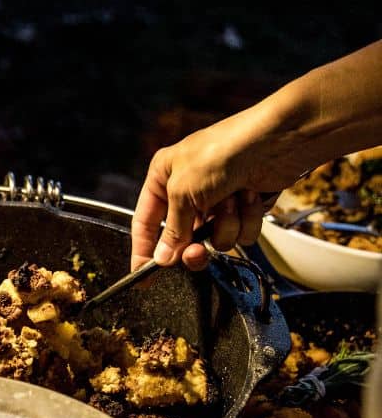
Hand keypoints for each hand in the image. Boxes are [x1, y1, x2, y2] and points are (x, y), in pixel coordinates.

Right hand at [130, 108, 300, 272]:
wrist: (274, 142)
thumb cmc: (222, 153)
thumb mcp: (184, 191)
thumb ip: (172, 229)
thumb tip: (162, 258)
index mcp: (164, 177)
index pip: (146, 221)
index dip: (144, 249)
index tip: (143, 276)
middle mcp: (188, 190)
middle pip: (183, 237)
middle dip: (194, 245)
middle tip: (199, 254)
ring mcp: (218, 200)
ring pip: (216, 238)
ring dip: (227, 224)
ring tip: (233, 199)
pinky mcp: (244, 206)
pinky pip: (242, 233)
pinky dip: (248, 218)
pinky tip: (250, 196)